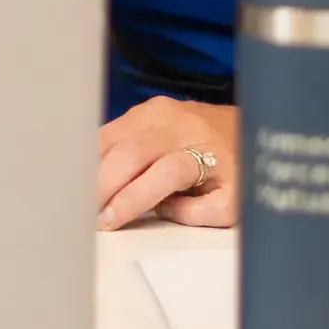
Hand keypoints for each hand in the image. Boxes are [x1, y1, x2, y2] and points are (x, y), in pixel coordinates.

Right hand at [97, 98, 238, 230]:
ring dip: (93, 167)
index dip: (131, 199)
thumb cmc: (237, 169)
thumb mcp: (230, 204)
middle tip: (87, 210)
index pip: (162, 174)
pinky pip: (113, 128)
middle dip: (102, 184)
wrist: (244, 127)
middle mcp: (179, 126)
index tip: (109, 221)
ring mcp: (159, 111)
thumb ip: (196, 214)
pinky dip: (97, 152)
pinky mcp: (145, 107)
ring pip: (114, 136)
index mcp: (205, 152)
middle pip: (130, 152)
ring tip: (83, 193)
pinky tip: (90, 171)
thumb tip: (157, 210)